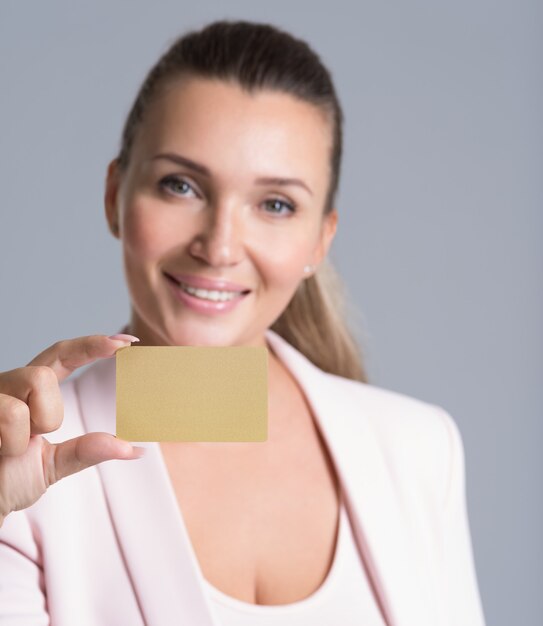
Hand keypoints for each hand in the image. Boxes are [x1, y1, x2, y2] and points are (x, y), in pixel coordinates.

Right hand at [0, 334, 143, 525]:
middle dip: (49, 411)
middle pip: (46, 372)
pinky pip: (11, 413)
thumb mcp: (53, 465)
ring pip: (35, 380)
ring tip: (11, 449)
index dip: (91, 345)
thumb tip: (135, 449)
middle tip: (33, 438)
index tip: (127, 342)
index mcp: (28, 392)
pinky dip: (13, 443)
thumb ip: (88, 451)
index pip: (61, 356)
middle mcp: (8, 386)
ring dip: (32, 427)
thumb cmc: (6, 481)